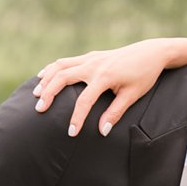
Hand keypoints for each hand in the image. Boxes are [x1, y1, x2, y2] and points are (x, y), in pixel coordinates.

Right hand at [33, 41, 168, 136]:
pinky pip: (65, 61)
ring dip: (46, 79)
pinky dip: (52, 69)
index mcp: (105, 76)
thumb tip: (102, 131)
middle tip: (39, 109)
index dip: (77, 118)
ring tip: (35, 94)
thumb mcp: (133, 95)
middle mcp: (93, 65)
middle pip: (63, 78)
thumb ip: (116, 113)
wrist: (151, 52)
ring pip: (60, 66)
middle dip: (49, 94)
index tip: (72, 133)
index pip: (84, 100)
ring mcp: (90, 58)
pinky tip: (43, 77)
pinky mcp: (90, 56)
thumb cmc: (144, 75)